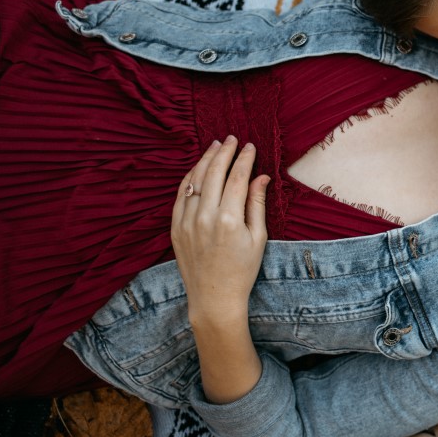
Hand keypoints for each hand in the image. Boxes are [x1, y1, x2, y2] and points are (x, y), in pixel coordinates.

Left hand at [171, 136, 270, 323]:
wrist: (214, 297)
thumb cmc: (242, 269)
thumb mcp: (258, 238)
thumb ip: (256, 204)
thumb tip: (261, 177)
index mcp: (229, 220)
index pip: (236, 178)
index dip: (244, 159)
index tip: (250, 146)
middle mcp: (205, 217)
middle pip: (214, 173)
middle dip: (224, 153)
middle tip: (232, 139)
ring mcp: (187, 222)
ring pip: (194, 180)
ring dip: (205, 160)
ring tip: (215, 146)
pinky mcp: (176, 227)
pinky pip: (180, 195)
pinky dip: (189, 178)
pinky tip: (197, 168)